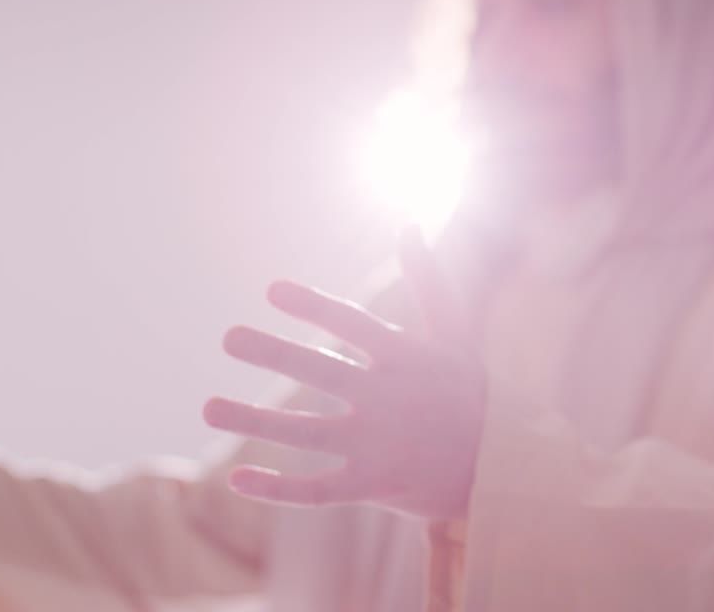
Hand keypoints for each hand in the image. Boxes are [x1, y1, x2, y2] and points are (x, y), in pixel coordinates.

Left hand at [203, 227, 485, 518]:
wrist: (504, 465)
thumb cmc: (472, 392)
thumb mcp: (455, 333)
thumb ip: (428, 279)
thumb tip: (409, 223)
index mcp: (405, 356)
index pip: (352, 323)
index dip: (313, 305)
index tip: (273, 291)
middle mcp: (387, 397)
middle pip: (319, 370)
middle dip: (271, 351)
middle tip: (229, 336)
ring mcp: (379, 444)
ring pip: (305, 432)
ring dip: (253, 420)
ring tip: (208, 406)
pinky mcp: (375, 485)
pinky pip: (316, 491)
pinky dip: (277, 489)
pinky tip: (237, 480)